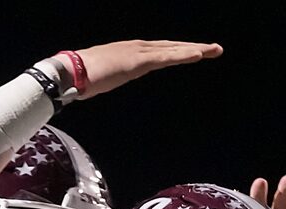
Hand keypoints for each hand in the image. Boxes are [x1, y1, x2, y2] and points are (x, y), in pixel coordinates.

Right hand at [57, 39, 221, 99]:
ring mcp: (138, 52)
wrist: (70, 72)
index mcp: (131, 53)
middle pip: (171, 47)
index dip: (179, 52)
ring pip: (172, 50)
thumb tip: (104, 84)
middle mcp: (138, 48)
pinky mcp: (138, 60)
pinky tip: (198, 56)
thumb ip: (110, 78)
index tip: (196, 54)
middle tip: (216, 49)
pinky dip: (182, 55)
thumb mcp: (103, 79)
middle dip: (194, 48)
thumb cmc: (81, 78)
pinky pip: (165, 57)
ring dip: (194, 50)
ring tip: (214, 50)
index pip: (160, 51)